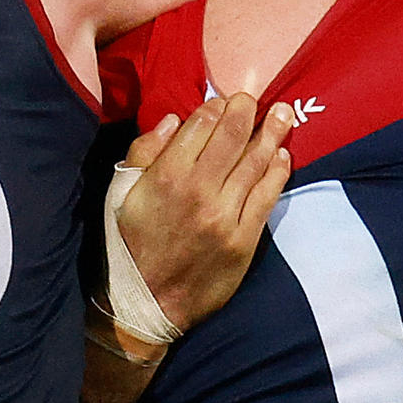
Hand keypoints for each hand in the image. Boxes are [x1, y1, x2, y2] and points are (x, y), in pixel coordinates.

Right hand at [109, 90, 289, 347]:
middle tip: (257, 99)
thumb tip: (174, 120)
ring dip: (272, 133)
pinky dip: (278, 171)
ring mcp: (224, 216)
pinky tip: (283, 155)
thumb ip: (143, 153)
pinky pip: (267, 196)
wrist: (145, 304)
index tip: (225, 100)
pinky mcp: (243, 239)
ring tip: (283, 114)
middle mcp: (198, 191)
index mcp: (165, 176)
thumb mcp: (119, 195)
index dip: (216, 107)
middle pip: (232, 137)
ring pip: (255, 163)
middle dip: (247, 112)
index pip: (199, 126)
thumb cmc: (128, 245)